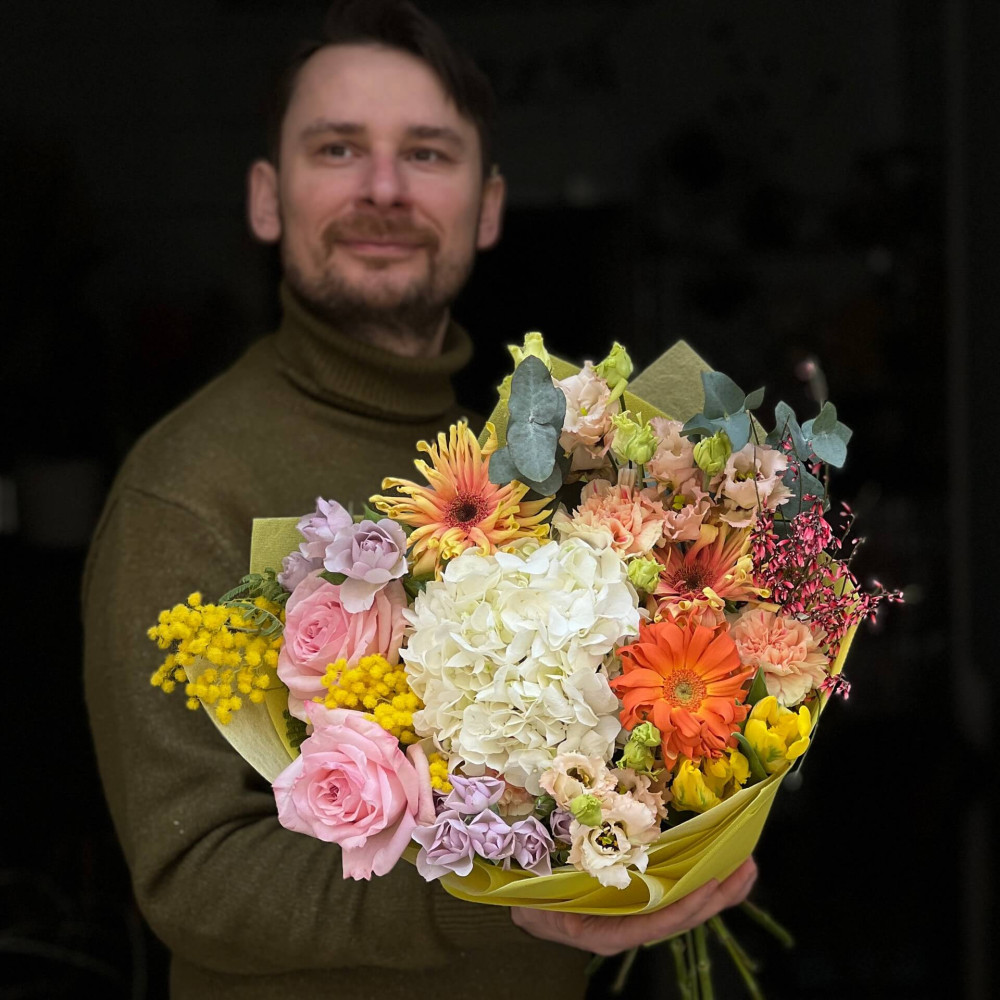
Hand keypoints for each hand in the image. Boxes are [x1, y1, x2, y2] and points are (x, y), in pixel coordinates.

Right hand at [510, 856, 757, 955]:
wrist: (521, 904)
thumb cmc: (528, 898)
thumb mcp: (538, 897)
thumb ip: (557, 889)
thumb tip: (573, 864)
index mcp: (606, 932)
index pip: (655, 923)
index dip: (685, 904)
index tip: (711, 882)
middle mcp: (627, 928)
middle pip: (681, 916)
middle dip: (717, 895)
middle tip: (748, 866)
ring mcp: (634, 915)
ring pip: (683, 905)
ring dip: (715, 886)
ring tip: (745, 863)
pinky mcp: (637, 901)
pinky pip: (672, 893)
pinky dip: (695, 876)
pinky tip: (714, 862)